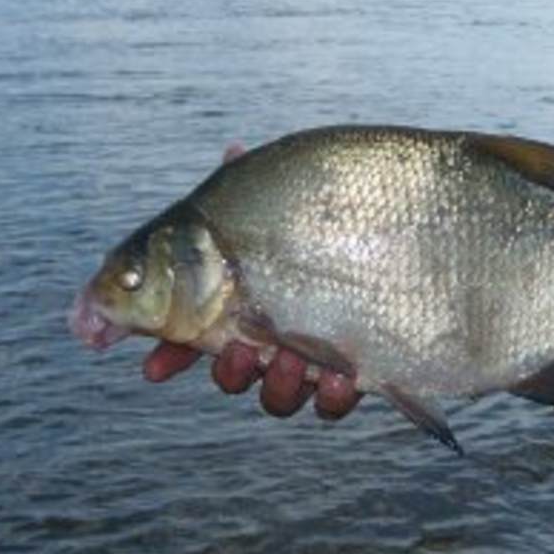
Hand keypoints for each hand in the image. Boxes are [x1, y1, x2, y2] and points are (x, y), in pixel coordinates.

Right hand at [141, 142, 361, 420]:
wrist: (401, 250)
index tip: (151, 367)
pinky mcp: (350, 377)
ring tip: (289, 354)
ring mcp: (310, 362)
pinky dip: (330, 397)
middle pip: (233, 374)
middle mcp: (272, 339)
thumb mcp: (289, 209)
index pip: (193, 339)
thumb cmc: (330, 229)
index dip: (170, 356)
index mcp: (246, 305)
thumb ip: (261, 189)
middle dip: (229, 369)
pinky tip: (338, 376)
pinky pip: (332, 404)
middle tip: (238, 349)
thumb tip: (235, 149)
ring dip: (276, 383)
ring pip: (278, 397)